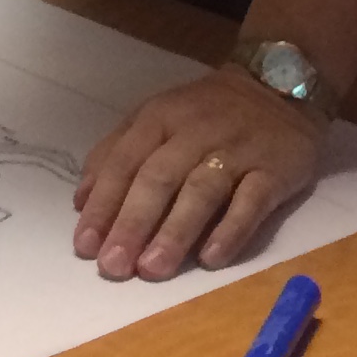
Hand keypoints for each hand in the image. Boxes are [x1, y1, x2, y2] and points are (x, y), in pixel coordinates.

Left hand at [73, 64, 324, 282]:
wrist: (275, 87)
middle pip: (159, 177)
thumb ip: (116, 153)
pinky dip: (230, 230)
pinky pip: (251, 202)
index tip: (85, 246)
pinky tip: (211, 259)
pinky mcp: (273, 170)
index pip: (125, 161)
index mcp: (160, 117)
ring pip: (202, 191)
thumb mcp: (156, 118)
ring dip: (175, 231)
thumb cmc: (205, 113)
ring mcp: (236, 150)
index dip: (104, 203)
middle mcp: (195, 131)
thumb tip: (81, 200)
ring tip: (153, 269)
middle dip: (133, 222)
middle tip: (113, 266)